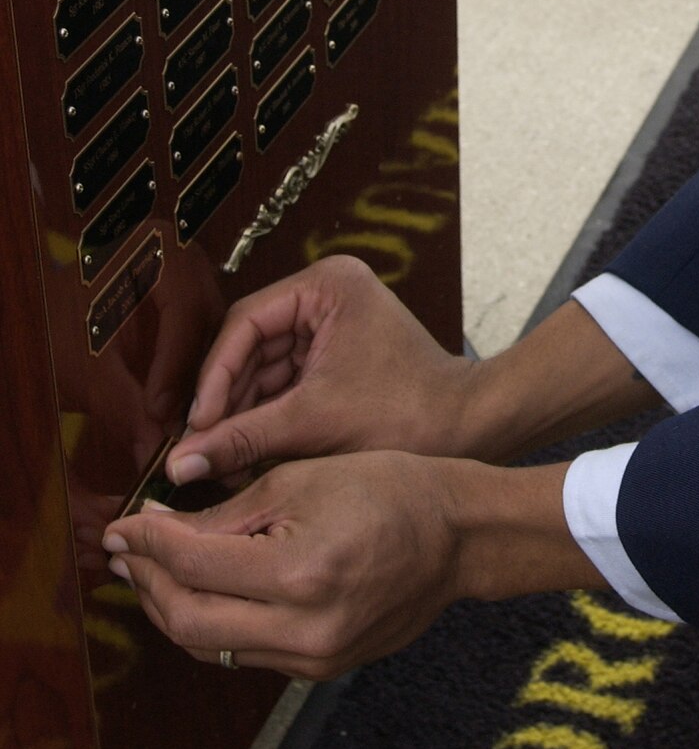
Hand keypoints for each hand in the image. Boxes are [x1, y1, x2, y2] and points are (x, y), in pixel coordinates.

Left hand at [101, 452, 601, 678]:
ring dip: (174, 606)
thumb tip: (158, 530)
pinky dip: (216, 621)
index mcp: (300, 572)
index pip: (192, 565)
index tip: (122, 524)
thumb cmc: (392, 489)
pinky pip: (247, 652)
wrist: (460, 536)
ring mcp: (315, 658)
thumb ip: (225, 512)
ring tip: (154, 569)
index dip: (146, 543)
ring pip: (212, 646)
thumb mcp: (303, 479)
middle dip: (147, 584)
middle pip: (189, 622)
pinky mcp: (321, 668)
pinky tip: (205, 588)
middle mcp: (305, 629)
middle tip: (127, 550)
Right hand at [166, 255, 474, 486]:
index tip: (195, 423)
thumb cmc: (411, 414)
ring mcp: (330, 326)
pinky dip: (264, 420)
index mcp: (327, 285)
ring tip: (217, 461)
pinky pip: (283, 386)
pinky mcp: (333, 358)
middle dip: (226, 401)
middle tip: (198, 448)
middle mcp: (325, 296)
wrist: (469, 429)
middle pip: (249, 348)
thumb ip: (243, 438)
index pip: (245, 323)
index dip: (214, 377)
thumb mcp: (315, 423)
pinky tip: (243, 456)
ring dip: (241, 416)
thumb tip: (179, 462)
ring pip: (262, 372)